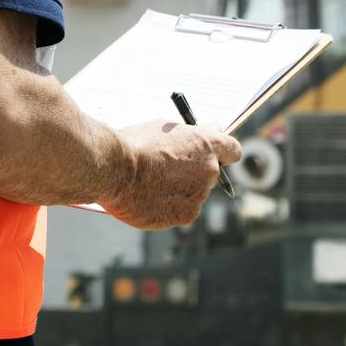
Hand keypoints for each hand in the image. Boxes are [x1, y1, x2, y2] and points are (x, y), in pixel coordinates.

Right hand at [100, 120, 241, 230]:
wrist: (113, 170)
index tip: (210, 154)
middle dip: (194, 172)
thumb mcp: (166, 129)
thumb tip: (213, 129)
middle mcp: (209, 171)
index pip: (233, 150)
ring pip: (194, 194)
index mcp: (206, 145)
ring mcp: (199, 196)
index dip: (222, 153)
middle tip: (168, 169)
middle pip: (211, 174)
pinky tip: (147, 197)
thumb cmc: (135, 144)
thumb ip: (194, 136)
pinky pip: (180, 210)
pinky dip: (168, 206)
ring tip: (149, 183)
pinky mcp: (185, 216)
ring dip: (178, 190)